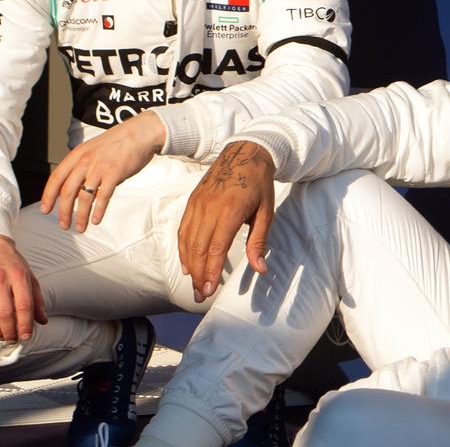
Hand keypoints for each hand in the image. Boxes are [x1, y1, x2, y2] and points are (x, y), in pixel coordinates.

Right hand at [0, 234, 47, 341]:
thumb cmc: (12, 263)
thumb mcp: (29, 277)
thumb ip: (37, 299)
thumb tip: (43, 320)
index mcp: (19, 276)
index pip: (24, 306)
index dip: (25, 325)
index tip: (26, 336)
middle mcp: (0, 279)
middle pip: (5, 313)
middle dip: (10, 331)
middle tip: (12, 339)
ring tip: (1, 335)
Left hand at [41, 111, 165, 231]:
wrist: (141, 133)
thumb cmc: (119, 143)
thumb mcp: (94, 150)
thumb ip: (84, 166)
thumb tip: (78, 187)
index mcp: (77, 155)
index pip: (56, 178)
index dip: (48, 195)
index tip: (45, 209)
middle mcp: (85, 161)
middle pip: (68, 191)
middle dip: (64, 211)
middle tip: (64, 225)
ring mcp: (100, 167)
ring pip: (84, 197)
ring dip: (81, 215)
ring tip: (80, 228)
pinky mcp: (115, 173)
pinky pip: (103, 196)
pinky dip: (98, 211)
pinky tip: (96, 220)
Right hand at [178, 142, 275, 302]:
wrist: (245, 153)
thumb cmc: (259, 184)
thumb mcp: (266, 212)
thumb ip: (259, 242)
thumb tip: (260, 269)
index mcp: (229, 211)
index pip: (216, 249)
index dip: (211, 272)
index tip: (209, 291)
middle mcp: (209, 208)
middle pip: (199, 249)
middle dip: (199, 275)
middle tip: (201, 295)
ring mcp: (198, 204)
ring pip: (188, 241)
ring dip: (190, 266)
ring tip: (195, 285)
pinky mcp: (192, 202)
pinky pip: (183, 229)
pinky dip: (183, 249)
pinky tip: (188, 264)